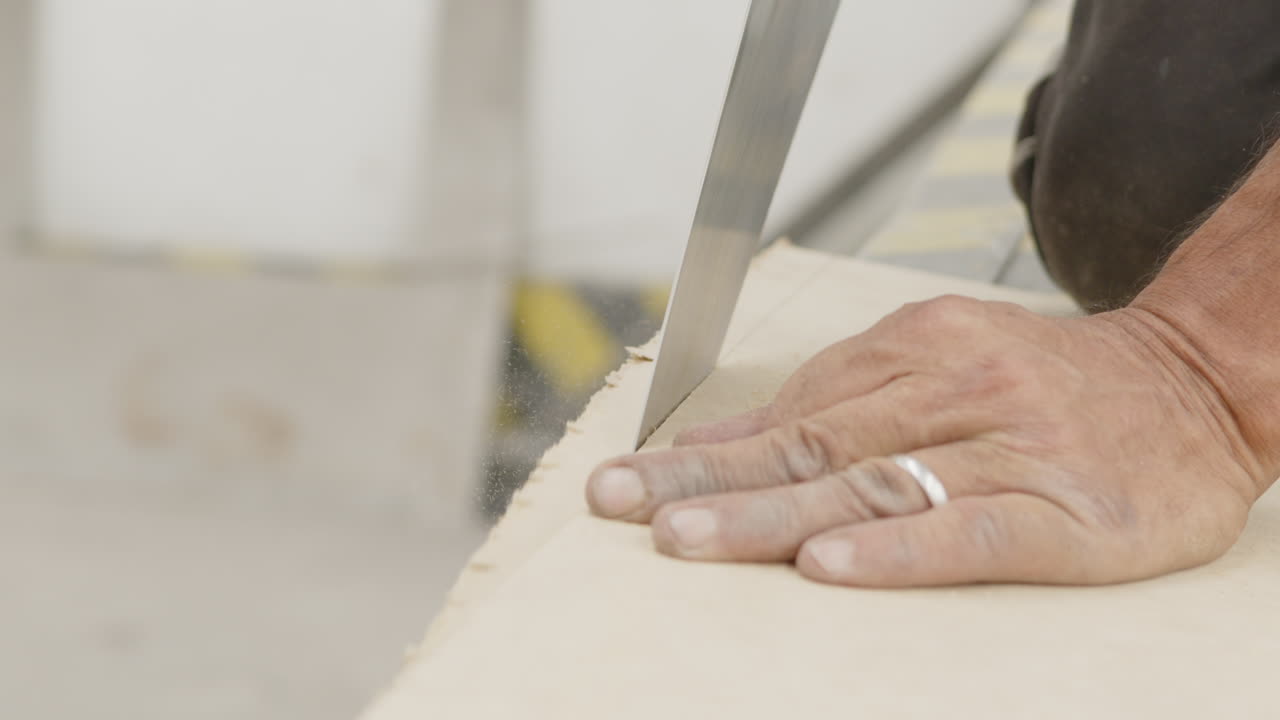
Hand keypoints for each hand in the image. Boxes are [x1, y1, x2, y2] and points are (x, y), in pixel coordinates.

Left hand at [585, 295, 1270, 586]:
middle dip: (706, 484)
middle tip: (622, 510)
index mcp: (916, 350)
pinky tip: (831, 567)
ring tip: (687, 539)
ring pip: (871, 483)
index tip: (622, 485)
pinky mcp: (1066, 510)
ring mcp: (1009, 447)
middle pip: (810, 445)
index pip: (789, 414)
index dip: (700, 454)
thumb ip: (830, 399)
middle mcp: (954, 389)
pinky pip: (971, 530)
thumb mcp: (937, 360)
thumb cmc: (1049, 383)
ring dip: (771, 512)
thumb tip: (716, 442)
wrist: (1194, 380)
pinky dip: (896, 550)